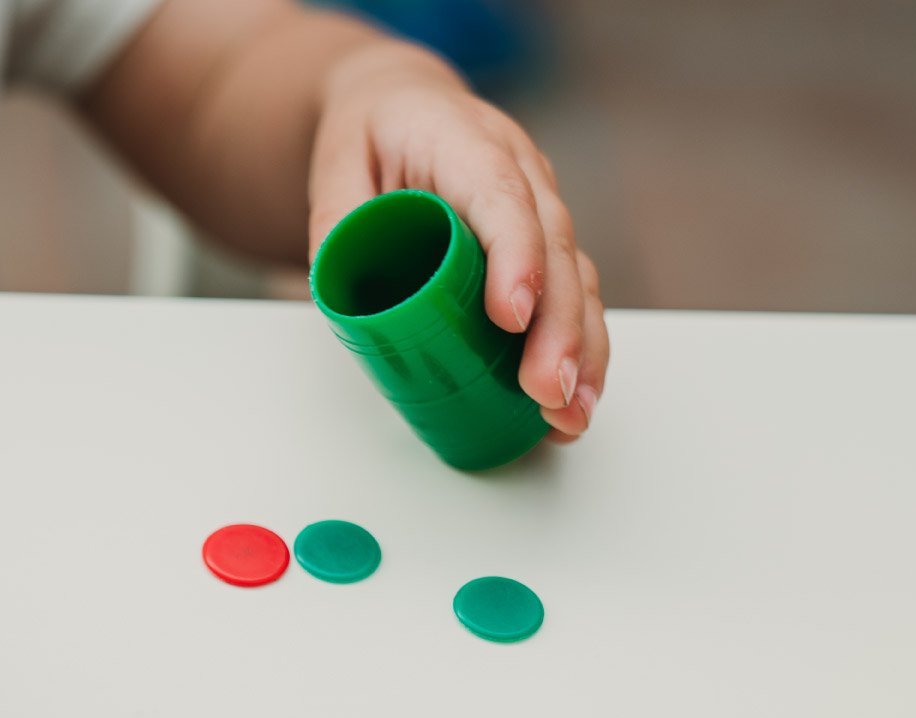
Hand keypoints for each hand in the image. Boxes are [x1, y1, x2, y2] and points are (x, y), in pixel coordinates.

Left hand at [309, 43, 606, 439]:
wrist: (401, 106)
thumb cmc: (370, 134)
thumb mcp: (334, 164)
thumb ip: (337, 222)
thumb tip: (339, 295)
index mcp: (464, 140)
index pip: (501, 197)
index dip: (515, 257)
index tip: (511, 316)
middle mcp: (520, 170)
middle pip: (553, 248)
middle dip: (558, 328)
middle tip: (546, 391)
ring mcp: (540, 209)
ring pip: (575, 278)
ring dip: (581, 351)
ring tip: (568, 415)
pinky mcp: (544, 247)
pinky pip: (573, 296)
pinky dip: (580, 351)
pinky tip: (572, 401)